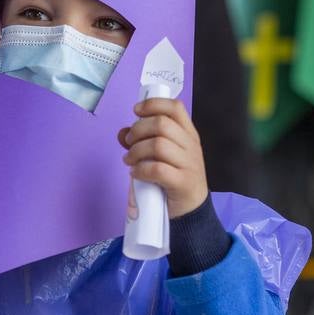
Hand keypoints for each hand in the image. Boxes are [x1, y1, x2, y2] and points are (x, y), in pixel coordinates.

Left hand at [118, 98, 207, 217]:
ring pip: (158, 145)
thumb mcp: (161, 156)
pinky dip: (141, 169)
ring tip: (130, 160)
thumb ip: (142, 141)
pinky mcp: (183, 182)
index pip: (175, 108)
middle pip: (162, 124)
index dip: (153, 104)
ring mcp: (189, 164)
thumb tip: (122, 133)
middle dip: (138, 130)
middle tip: (129, 143)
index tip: (136, 111)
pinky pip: (157, 169)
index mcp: (188, 134)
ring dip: (137, 151)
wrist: (191, 209)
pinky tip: (136, 173)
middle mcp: (191, 146)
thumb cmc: (173, 178)